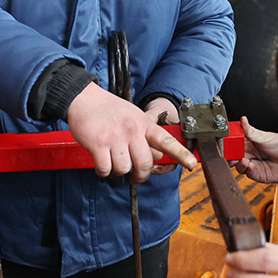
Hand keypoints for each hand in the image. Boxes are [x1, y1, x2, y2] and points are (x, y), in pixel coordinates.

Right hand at [67, 85, 194, 183]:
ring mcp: (115, 137)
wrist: (85, 99)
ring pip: (124, 168)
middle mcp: (132, 131)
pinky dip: (103, 172)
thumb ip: (145, 136)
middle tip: (136, 178)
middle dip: (140, 176)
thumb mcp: (133, 117)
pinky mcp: (98, 144)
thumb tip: (156, 157)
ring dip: (118, 172)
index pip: (166, 141)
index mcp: (143, 124)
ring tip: (113, 164)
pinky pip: (105, 169)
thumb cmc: (109, 110)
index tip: (192, 164)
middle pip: (144, 163)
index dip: (181, 154)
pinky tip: (102, 166)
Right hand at [233, 116, 277, 183]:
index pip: (234, 143)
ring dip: (239, 164)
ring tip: (244, 160)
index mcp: (250, 142)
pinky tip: (250, 165)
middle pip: (234, 156)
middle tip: (229, 155)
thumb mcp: (266, 137)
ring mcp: (254, 164)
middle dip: (230, 157)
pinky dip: (247, 170)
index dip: (228, 144)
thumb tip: (242, 120)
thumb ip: (251, 131)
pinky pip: (249, 174)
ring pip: (239, 166)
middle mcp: (251, 153)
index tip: (224, 144)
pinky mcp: (259, 174)